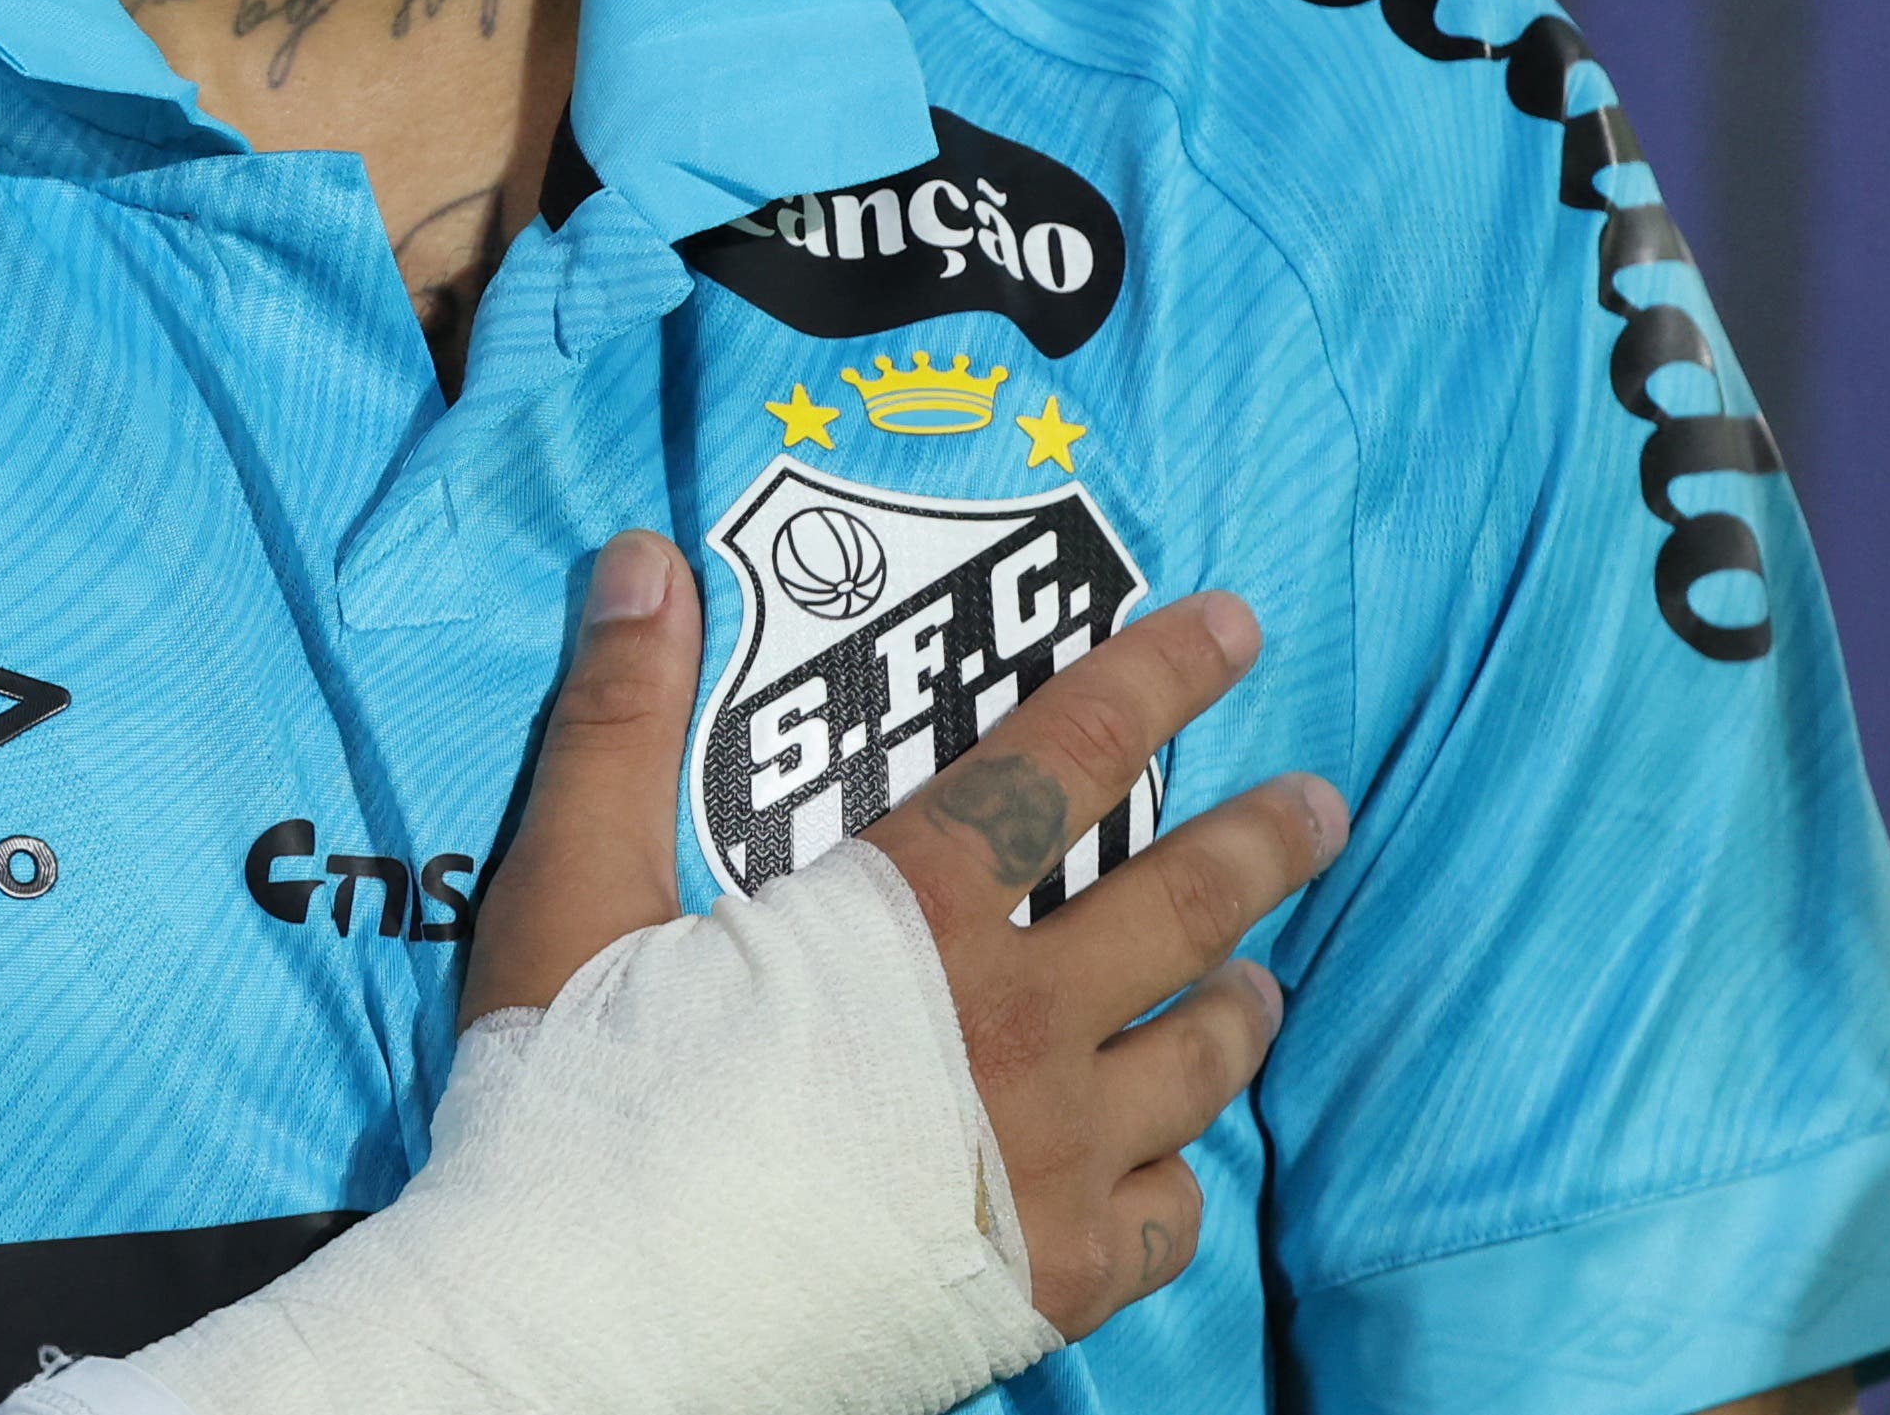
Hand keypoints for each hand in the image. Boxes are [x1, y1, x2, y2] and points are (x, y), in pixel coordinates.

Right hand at [466, 536, 1348, 1346]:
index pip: (1067, 758)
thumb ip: (617, 720)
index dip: (1158, 679)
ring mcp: (1046, 1162)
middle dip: (1263, 844)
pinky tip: (1169, 1161)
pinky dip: (1178, 1176)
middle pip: (1181, 908)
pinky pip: (1167, 1216)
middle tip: (1318, 807)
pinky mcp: (1047, 1283)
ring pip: (1196, 1063)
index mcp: (912, 916)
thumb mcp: (570, 892)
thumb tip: (643, 554)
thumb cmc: (572, 1108)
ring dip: (1241, 1005)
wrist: (583, 1335)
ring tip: (1261, 982)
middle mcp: (1013, 1025)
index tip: (1235, 628)